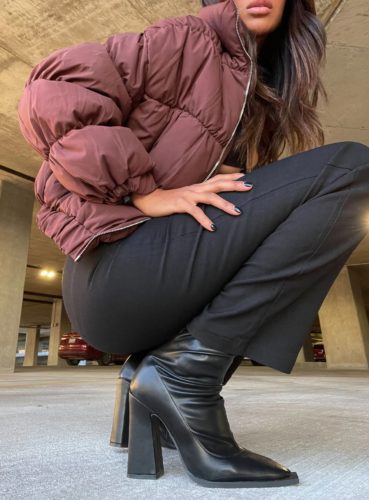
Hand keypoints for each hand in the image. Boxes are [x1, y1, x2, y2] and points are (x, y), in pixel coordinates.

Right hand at [130, 172, 252, 230]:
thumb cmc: (168, 201)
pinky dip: (204, 219)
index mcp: (197, 187)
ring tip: (238, 212)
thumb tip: (211, 203)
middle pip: (219, 184)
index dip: (232, 177)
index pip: (218, 178)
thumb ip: (198, 198)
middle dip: (235, 185)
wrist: (147, 200)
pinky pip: (194, 211)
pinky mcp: (179, 204)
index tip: (247, 176)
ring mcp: (187, 195)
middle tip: (251, 187)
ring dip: (225, 204)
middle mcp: (195, 189)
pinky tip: (212, 227)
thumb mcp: (186, 198)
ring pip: (210, 197)